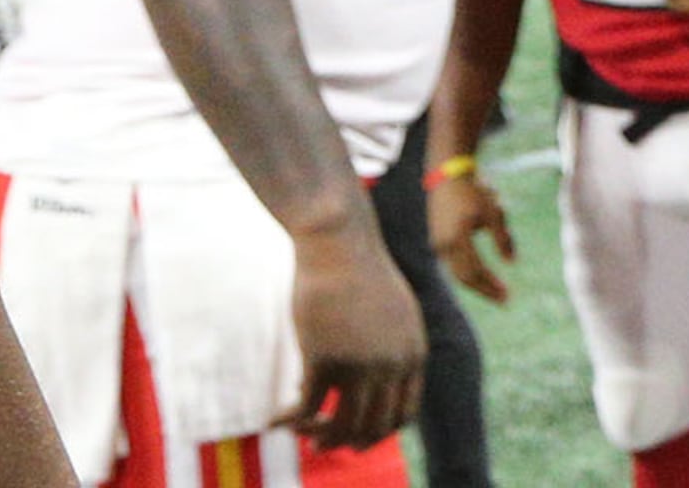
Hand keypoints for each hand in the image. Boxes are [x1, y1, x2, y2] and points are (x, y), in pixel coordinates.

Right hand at [281, 215, 425, 448]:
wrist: (339, 243)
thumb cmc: (360, 275)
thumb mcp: (391, 314)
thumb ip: (389, 348)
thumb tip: (365, 384)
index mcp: (413, 354)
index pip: (404, 415)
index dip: (379, 432)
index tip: (356, 435)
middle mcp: (392, 364)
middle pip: (374, 428)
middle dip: (348, 442)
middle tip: (323, 444)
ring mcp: (360, 364)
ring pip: (342, 426)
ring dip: (319, 437)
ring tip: (300, 432)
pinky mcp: (323, 358)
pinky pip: (306, 409)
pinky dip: (290, 422)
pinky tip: (274, 420)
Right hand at [429, 167, 514, 304]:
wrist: (447, 175)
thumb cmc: (474, 191)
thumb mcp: (494, 212)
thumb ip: (503, 238)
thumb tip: (512, 262)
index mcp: (458, 238)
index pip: (475, 272)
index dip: (491, 285)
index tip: (507, 295)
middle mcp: (443, 245)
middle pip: (465, 277)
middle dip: (484, 289)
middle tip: (503, 299)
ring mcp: (437, 244)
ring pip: (457, 272)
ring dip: (477, 282)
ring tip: (495, 288)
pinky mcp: (437, 240)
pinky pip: (453, 263)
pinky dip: (467, 271)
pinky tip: (481, 274)